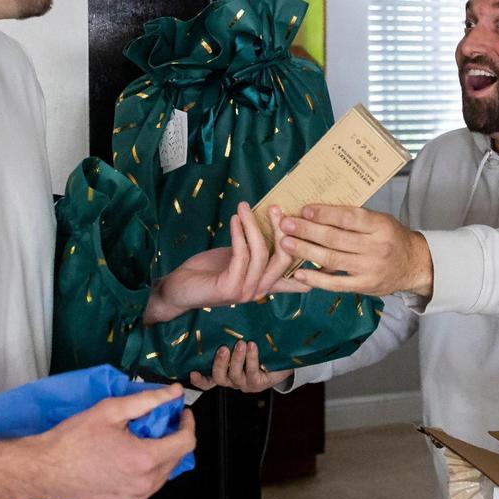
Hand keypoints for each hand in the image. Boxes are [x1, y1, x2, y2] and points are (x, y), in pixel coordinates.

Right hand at [34, 384, 195, 498]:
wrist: (43, 470)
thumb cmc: (73, 438)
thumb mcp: (111, 410)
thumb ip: (148, 401)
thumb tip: (174, 392)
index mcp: (144, 459)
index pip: (185, 443)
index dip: (187, 424)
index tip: (181, 415)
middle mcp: (142, 487)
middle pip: (174, 461)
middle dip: (170, 440)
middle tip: (155, 426)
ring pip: (159, 479)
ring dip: (155, 460)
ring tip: (134, 445)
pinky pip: (141, 494)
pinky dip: (139, 479)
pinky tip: (121, 466)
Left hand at [143, 202, 307, 324]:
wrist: (179, 289)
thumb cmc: (209, 271)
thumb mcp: (238, 257)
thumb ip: (256, 248)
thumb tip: (274, 222)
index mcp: (266, 283)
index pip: (298, 275)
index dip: (313, 261)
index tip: (319, 237)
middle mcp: (261, 290)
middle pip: (285, 259)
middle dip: (281, 229)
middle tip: (274, 207)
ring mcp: (246, 291)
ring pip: (261, 253)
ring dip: (252, 225)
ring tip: (243, 207)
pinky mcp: (230, 288)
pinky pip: (241, 256)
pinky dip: (238, 234)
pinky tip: (234, 220)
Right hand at [189, 339, 291, 393]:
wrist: (281, 358)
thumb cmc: (257, 347)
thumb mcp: (239, 341)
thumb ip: (227, 337)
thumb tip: (217, 314)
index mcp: (224, 372)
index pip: (208, 381)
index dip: (199, 379)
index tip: (192, 372)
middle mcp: (232, 380)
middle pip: (219, 378)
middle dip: (220, 363)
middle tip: (223, 349)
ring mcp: (245, 383)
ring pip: (235, 375)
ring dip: (237, 359)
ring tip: (241, 343)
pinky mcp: (258, 383)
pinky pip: (252, 372)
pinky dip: (251, 358)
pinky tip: (253, 346)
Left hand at [278, 205, 432, 296]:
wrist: (414, 264)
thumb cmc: (391, 237)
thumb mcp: (380, 221)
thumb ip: (354, 218)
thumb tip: (317, 212)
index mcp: (379, 226)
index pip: (348, 218)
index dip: (325, 214)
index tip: (304, 210)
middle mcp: (376, 247)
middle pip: (335, 238)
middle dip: (307, 230)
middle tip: (285, 224)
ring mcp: (369, 268)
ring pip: (332, 259)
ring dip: (305, 251)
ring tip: (285, 243)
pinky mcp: (364, 286)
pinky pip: (336, 283)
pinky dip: (316, 279)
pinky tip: (299, 273)